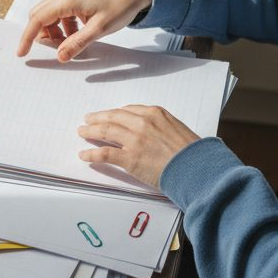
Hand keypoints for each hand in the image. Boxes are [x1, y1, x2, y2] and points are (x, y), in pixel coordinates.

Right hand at [16, 0, 152, 61]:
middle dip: (41, 35)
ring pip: (48, 14)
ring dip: (53, 31)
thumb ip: (77, 43)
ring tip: (71, 43)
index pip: (37, 19)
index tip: (21, 53)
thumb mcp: (100, 29)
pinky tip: (77, 34)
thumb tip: (60, 57)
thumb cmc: (121, 5)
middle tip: (56, 50)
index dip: (27, 37)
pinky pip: (59, 12)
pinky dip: (62, 25)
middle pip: (39, 16)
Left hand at [77, 105, 200, 187]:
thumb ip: (159, 125)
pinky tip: (84, 155)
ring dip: (90, 131)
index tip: (107, 115)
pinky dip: (91, 154)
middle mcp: (142, 123)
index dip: (114, 113)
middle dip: (97, 118)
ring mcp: (134, 140)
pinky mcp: (130, 158)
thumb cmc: (191, 151)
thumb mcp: (176, 128)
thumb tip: (146, 129)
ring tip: (82, 132)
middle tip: (88, 120)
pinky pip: (104, 154)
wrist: (195, 167)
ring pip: (105, 132)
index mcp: (154, 113)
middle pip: (113, 117)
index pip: (127, 110)